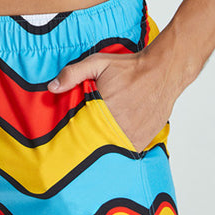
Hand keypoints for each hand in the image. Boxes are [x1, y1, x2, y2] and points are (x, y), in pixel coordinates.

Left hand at [48, 32, 180, 151]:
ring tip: (98, 139)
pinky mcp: (143, 140)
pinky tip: (114, 139)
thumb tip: (52, 87)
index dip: (73, 132)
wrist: (162, 72)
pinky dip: (119, 148)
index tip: (66, 136)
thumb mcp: (98, 63)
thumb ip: (73, 73)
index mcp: (102, 109)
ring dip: (103, 145)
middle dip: (87, 140)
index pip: (79, 129)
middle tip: (82, 138)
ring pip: (110, 149)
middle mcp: (117, 125)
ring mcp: (131, 135)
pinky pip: (126, 151)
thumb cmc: (129, 67)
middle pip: (94, 141)